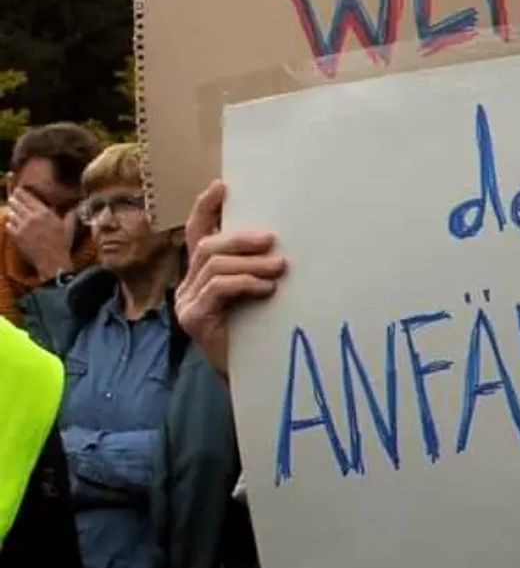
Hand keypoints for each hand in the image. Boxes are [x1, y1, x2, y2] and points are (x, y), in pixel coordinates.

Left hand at [5, 187, 75, 280]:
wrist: (53, 260)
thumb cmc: (62, 244)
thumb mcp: (68, 227)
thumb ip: (70, 216)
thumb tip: (75, 208)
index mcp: (45, 213)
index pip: (28, 198)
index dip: (21, 193)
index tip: (17, 190)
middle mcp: (32, 217)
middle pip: (16, 204)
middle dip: (13, 201)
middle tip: (12, 199)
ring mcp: (23, 227)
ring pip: (11, 214)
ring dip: (11, 212)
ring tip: (12, 211)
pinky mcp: (16, 236)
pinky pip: (9, 226)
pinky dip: (10, 223)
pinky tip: (12, 224)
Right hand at [175, 181, 285, 379]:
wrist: (251, 381)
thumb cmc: (260, 336)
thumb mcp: (259, 296)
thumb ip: (258, 272)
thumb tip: (282, 246)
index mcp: (202, 275)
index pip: (197, 233)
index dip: (205, 208)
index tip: (222, 186)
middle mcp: (189, 285)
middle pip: (208, 245)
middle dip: (240, 238)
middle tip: (272, 239)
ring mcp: (188, 303)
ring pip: (213, 265)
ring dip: (250, 262)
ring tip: (279, 267)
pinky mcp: (195, 320)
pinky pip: (217, 290)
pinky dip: (244, 283)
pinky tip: (266, 288)